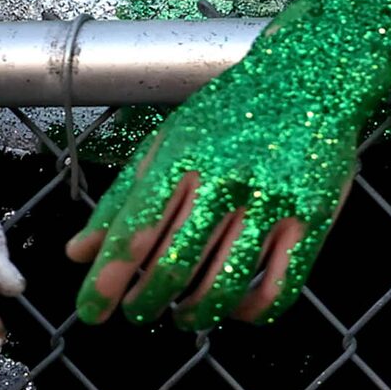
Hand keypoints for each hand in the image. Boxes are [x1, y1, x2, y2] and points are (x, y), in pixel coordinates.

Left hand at [67, 56, 359, 330]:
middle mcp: (227, 180)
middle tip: (140, 311)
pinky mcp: (312, 218)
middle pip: (173, 270)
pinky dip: (251, 313)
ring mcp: (273, 201)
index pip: (133, 234)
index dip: (105, 283)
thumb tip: (78, 254)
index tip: (92, 314)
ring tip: (184, 313)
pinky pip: (278, 290)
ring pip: (223, 289)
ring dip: (194, 315)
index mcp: (184, 157)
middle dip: (146, 304)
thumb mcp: (169, 139)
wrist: (309, 74)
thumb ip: (123, 197)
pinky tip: (236, 307)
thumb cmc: (231, 110)